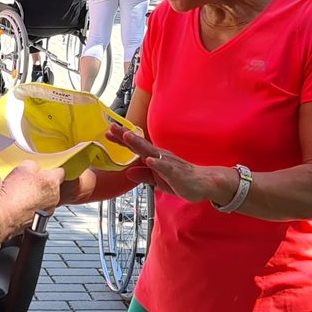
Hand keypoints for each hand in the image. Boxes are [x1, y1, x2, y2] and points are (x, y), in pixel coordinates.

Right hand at [0, 160, 61, 222]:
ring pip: (48, 199)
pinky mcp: (41, 220)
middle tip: (30, 182)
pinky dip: (34, 207)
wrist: (4, 215)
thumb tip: (34, 167)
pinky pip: (41, 209)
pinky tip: (23, 204)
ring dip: (39, 196)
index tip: (44, 170)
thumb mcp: (22, 168)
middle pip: (54, 186)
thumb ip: (33, 165)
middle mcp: (55, 197)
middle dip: (44, 183)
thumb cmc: (13, 194)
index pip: (61, 171)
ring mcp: (49, 210)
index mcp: (52, 182)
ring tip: (24, 194)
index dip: (51, 170)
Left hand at [107, 125, 226, 201]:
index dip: (121, 140)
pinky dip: (157, 164)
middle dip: (125, 136)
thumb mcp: (157, 180)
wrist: (204, 184)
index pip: (135, 147)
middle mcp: (160, 156)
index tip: (107, 132)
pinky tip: (149, 160)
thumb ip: (143, 175)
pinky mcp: (177, 173)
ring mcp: (168, 163)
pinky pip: (166, 168)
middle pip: (140, 144)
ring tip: (127, 137)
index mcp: (154, 158)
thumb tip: (127, 172)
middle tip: (112, 127)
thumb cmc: (180, 180)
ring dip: (139, 144)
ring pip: (152, 152)